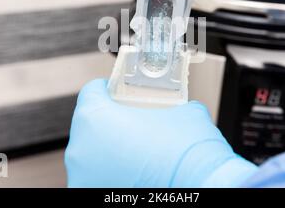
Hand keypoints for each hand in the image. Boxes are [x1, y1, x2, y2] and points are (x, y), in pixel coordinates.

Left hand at [64, 79, 256, 186]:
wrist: (203, 192)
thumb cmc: (187, 159)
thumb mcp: (187, 114)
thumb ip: (172, 105)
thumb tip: (177, 108)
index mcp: (95, 119)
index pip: (92, 91)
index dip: (107, 89)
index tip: (116, 93)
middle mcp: (81, 150)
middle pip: (91, 125)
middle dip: (111, 123)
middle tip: (134, 124)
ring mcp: (84, 177)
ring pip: (93, 155)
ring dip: (111, 151)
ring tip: (138, 154)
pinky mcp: (92, 194)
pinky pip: (99, 177)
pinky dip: (113, 174)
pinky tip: (137, 174)